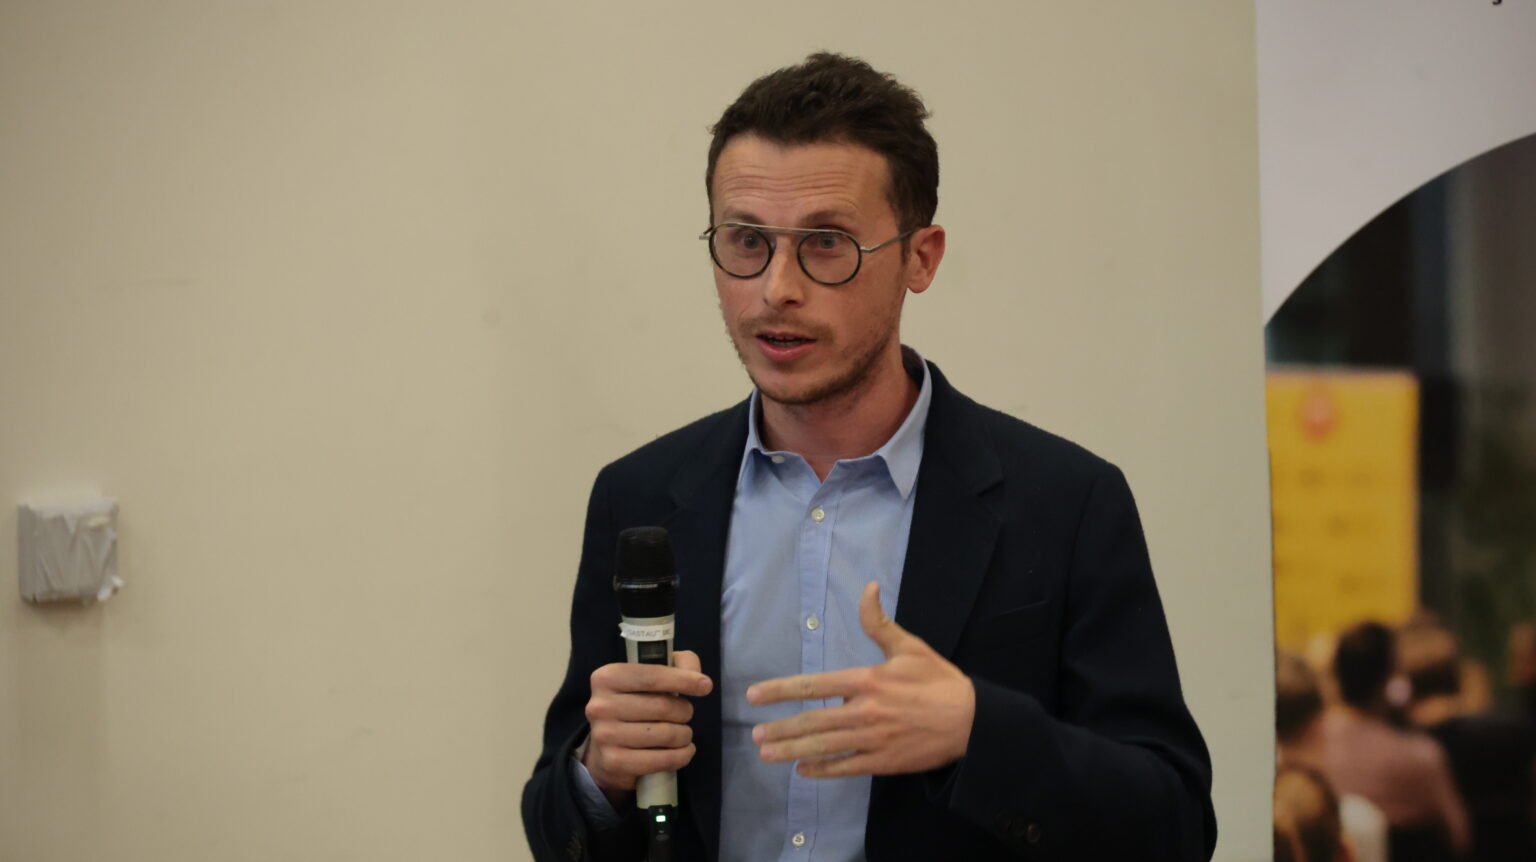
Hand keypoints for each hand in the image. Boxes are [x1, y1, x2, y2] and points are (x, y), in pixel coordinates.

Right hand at [582, 649, 711, 806]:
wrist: (605, 748)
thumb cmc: (635, 704)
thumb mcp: (651, 676)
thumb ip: (679, 665)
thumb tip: (701, 681)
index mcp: (607, 677)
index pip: (652, 676)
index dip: (683, 680)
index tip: (705, 686)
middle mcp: (600, 705)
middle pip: (663, 707)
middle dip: (684, 711)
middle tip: (685, 714)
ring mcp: (605, 735)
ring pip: (666, 734)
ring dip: (685, 735)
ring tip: (682, 733)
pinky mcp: (614, 762)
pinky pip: (661, 760)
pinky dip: (682, 756)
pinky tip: (683, 751)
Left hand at [746, 582, 975, 777]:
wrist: (971, 721)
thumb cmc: (938, 681)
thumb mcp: (909, 646)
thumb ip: (879, 622)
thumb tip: (868, 588)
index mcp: (866, 681)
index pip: (814, 685)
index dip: (780, 691)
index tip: (755, 695)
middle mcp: (864, 711)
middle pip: (813, 721)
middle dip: (781, 729)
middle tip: (756, 735)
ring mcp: (872, 740)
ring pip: (824, 746)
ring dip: (793, 750)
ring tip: (767, 754)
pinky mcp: (883, 762)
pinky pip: (846, 767)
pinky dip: (823, 770)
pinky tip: (803, 770)